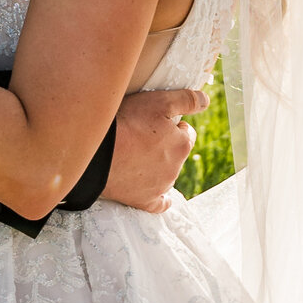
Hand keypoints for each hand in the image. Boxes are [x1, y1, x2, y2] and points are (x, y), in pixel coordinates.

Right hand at [104, 88, 201, 210]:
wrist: (97, 153)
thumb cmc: (127, 124)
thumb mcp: (158, 101)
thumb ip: (186, 100)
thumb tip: (205, 100)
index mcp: (182, 145)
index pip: (186, 133)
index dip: (173, 125)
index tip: (157, 122)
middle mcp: (176, 168)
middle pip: (176, 153)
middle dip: (164, 145)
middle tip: (142, 136)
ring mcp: (161, 187)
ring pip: (166, 174)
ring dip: (157, 165)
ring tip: (134, 155)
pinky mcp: (145, 201)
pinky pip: (159, 203)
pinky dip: (157, 196)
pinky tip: (151, 189)